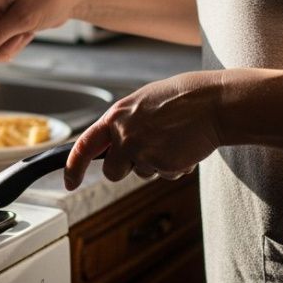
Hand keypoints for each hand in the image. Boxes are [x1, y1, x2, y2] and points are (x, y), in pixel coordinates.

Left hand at [64, 72, 224, 188]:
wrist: (212, 104)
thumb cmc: (180, 99)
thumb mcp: (142, 104)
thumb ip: (123, 123)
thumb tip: (110, 145)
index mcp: (116, 116)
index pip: (83, 146)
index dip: (73, 168)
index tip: (69, 182)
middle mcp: (125, 135)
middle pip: (112, 171)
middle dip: (127, 167)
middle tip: (149, 148)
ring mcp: (143, 152)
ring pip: (141, 173)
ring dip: (154, 164)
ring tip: (172, 139)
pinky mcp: (163, 165)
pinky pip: (164, 174)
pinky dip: (174, 166)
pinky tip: (184, 146)